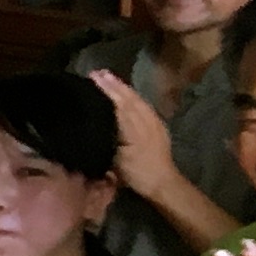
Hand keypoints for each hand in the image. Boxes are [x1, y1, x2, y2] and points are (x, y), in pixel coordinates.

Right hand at [87, 70, 180, 204]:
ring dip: (123, 88)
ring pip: (137, 100)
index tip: (92, 77)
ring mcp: (154, 122)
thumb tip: (95, 120)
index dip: (106, 90)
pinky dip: (133, 96)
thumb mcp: (116, 158)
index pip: (118, 103)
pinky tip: (127, 94)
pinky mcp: (157, 126)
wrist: (162, 182)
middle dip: (114, 84)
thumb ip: (108, 136)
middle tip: (97, 72)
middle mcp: (145, 120)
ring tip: (109, 77)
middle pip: (129, 98)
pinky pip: (143, 106)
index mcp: (134, 127)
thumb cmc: (135, 173)